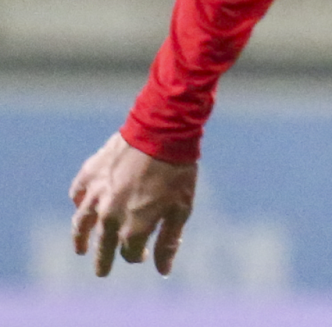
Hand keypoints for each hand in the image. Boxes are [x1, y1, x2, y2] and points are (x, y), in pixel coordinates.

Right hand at [69, 132, 197, 277]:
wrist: (162, 131)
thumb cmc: (177, 171)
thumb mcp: (181, 208)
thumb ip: (169, 241)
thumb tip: (162, 272)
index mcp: (133, 227)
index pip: (130, 253)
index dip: (138, 256)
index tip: (144, 255)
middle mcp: (110, 215)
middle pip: (103, 245)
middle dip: (103, 260)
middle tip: (101, 272)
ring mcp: (96, 194)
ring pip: (82, 223)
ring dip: (80, 238)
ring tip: (80, 249)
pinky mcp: (90, 174)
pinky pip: (79, 193)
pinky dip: (80, 202)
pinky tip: (82, 206)